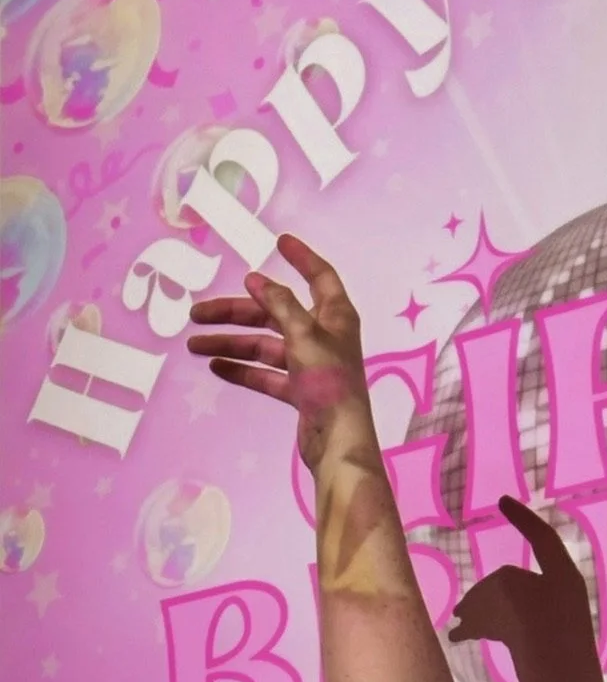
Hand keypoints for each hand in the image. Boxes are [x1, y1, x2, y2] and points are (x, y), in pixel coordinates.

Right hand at [186, 233, 370, 470]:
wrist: (338, 441)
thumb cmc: (329, 383)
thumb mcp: (304, 336)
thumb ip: (280, 305)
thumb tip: (256, 280)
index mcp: (335, 316)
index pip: (319, 276)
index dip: (301, 258)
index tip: (279, 241)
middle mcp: (323, 336)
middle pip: (275, 313)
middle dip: (236, 312)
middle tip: (197, 313)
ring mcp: (310, 364)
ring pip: (264, 345)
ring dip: (230, 343)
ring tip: (193, 346)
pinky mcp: (299, 391)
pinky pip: (265, 373)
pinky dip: (242, 369)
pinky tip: (215, 367)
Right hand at [449, 496, 601, 681]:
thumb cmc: (551, 652)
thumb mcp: (520, 607)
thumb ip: (498, 588)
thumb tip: (478, 605)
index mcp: (563, 578)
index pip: (541, 537)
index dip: (521, 518)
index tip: (501, 502)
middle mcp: (560, 594)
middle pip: (513, 578)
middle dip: (484, 591)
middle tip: (459, 612)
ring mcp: (553, 621)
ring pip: (507, 603)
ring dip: (480, 611)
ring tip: (457, 631)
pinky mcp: (544, 646)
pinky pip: (510, 624)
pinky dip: (487, 627)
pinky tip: (464, 637)